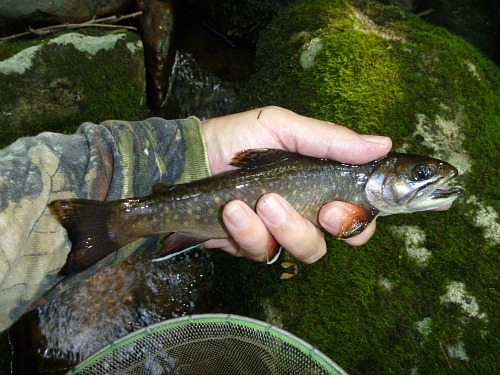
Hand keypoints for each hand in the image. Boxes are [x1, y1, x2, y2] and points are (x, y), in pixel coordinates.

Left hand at [201, 106, 391, 262]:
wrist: (190, 157)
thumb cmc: (239, 138)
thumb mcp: (283, 127)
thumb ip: (329, 140)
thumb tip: (383, 145)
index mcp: (319, 186)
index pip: (356, 216)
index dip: (358, 221)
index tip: (338, 207)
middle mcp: (303, 214)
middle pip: (331, 242)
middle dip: (320, 229)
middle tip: (315, 210)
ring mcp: (275, 232)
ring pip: (300, 251)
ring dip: (284, 227)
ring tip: (261, 201)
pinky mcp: (249, 244)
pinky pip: (261, 252)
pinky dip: (249, 232)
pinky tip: (234, 210)